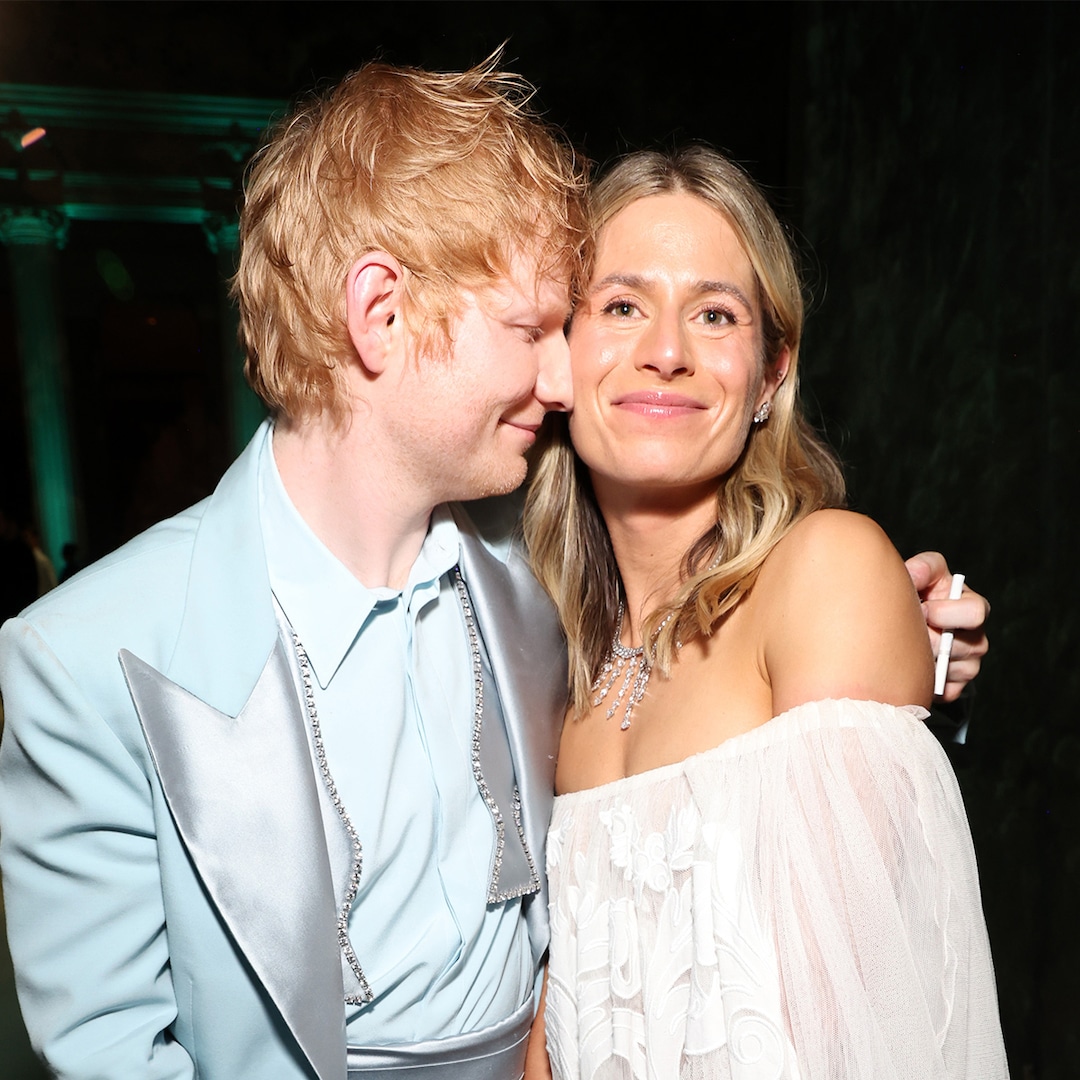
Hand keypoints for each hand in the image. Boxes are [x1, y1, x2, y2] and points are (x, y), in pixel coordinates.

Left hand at [905, 551, 989, 701]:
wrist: (905, 628)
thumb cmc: (918, 595)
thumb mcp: (923, 574)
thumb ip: (922, 568)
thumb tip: (913, 576)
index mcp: (971, 605)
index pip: (975, 612)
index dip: (945, 612)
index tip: (922, 609)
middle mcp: (976, 635)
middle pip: (968, 645)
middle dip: (934, 639)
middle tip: (914, 633)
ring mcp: (969, 663)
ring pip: (954, 669)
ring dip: (927, 659)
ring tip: (910, 648)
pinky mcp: (955, 687)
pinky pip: (944, 689)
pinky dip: (926, 681)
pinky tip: (913, 667)